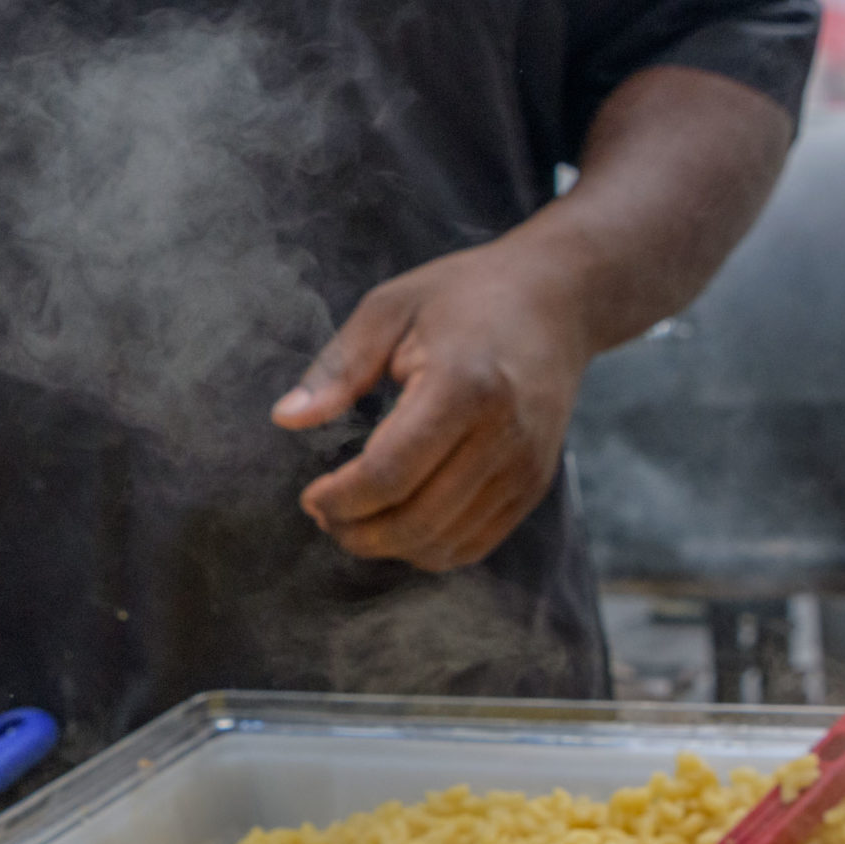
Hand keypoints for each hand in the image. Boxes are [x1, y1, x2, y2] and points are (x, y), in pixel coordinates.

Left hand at [272, 233, 590, 570]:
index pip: (389, 473)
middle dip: (357, 531)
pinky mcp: (535, 485)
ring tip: (354, 518)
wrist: (558, 298)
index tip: (310, 496)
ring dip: (389, 545)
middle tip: (323, 513)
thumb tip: (285, 419)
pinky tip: (398, 521)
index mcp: (463, 386)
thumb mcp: (390, 308)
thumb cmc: (465, 296)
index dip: (341, 499)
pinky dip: (428, 547)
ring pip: (444, 543)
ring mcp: (525, 467)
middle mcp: (502, 435)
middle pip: (416, 520)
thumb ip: (337, 368)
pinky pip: (475, 544)